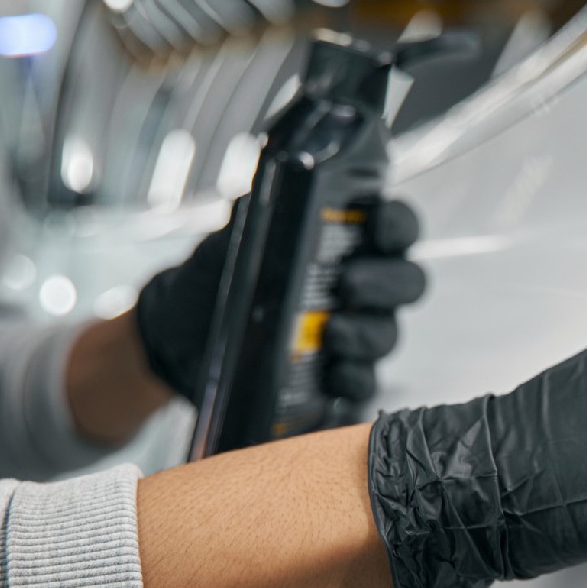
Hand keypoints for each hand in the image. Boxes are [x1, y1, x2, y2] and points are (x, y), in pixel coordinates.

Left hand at [134, 198, 426, 406]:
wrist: (179, 337)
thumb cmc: (214, 280)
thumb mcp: (227, 243)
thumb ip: (250, 220)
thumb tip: (256, 201)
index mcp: (348, 243)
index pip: (397, 227)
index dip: (397, 224)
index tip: (377, 223)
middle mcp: (362, 288)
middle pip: (407, 282)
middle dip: (384, 283)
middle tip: (348, 284)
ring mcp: (355, 335)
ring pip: (387, 334)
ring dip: (366, 334)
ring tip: (332, 334)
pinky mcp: (338, 379)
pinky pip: (364, 386)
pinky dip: (353, 383)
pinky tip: (333, 380)